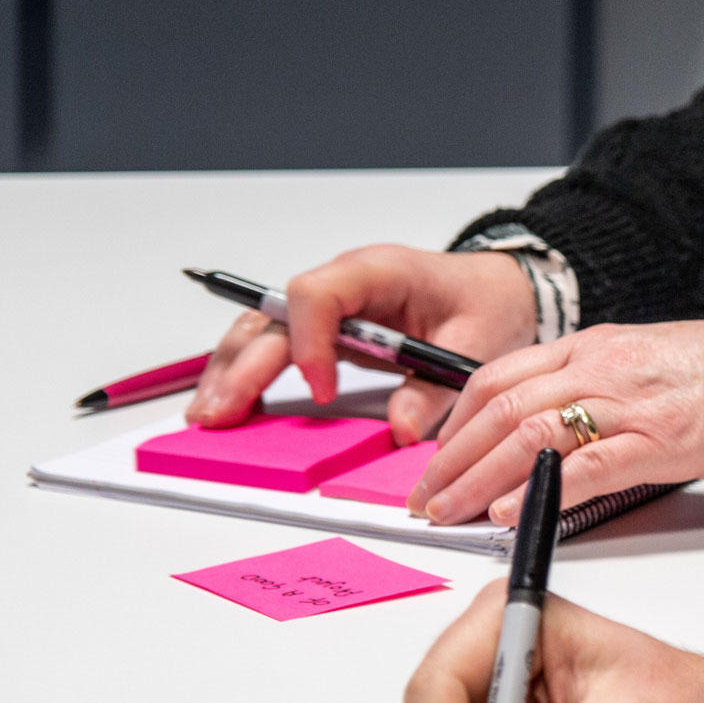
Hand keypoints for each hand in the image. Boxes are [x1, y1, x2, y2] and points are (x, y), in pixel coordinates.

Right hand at [185, 245, 535, 443]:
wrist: (495, 290)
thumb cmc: (485, 305)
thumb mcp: (475, 346)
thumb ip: (435, 389)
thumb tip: (401, 431)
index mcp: (379, 271)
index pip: (317, 295)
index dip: (309, 342)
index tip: (321, 391)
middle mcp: (344, 284)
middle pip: (275, 317)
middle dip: (246, 365)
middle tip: (221, 413)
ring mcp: (331, 306)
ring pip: (264, 330)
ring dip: (233, 370)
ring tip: (208, 415)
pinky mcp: (327, 330)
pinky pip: (277, 345)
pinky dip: (249, 373)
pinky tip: (227, 404)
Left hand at [407, 318, 703, 524]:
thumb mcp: (637, 364)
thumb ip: (588, 389)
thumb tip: (542, 436)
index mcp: (589, 346)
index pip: (498, 377)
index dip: (455, 421)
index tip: (435, 458)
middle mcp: (598, 366)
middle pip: (501, 407)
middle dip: (453, 458)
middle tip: (424, 498)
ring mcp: (626, 403)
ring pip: (528, 434)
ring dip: (479, 479)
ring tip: (451, 513)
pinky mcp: (657, 441)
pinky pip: (585, 466)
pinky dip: (540, 491)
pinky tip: (511, 514)